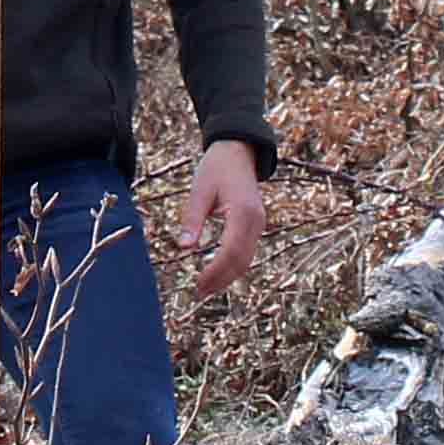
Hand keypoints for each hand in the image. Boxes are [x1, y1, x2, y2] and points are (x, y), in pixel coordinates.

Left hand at [180, 142, 270, 301]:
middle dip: (221, 279)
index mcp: (242, 212)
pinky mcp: (255, 225)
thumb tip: (184, 247)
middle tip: (199, 292)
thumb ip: (192, 219)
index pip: (231, 251)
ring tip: (206, 288)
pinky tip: (217, 273)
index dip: (215, 271)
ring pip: (247, 259)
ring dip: (228, 276)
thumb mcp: (199, 190)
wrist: (238, 152)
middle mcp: (255, 221)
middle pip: (241, 261)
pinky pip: (247, 251)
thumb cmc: (216, 168)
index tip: (198, 284)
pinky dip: (233, 266)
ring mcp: (259, 224)